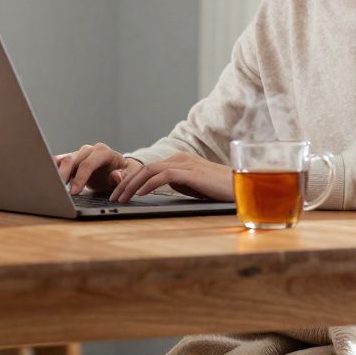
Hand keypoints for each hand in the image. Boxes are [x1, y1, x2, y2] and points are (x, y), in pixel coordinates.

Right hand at [54, 143, 136, 194]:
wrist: (119, 170)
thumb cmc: (123, 174)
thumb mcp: (128, 176)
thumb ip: (123, 176)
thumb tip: (116, 176)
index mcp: (103, 152)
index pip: (88, 164)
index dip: (80, 178)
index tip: (75, 192)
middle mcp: (89, 150)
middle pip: (71, 159)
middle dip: (63, 176)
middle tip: (58, 191)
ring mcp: (78, 154)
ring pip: (62, 160)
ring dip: (55, 173)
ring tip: (51, 186)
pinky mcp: (71, 161)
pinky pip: (58, 163)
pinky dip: (52, 171)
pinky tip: (49, 181)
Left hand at [109, 151, 233, 202]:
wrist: (242, 187)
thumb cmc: (219, 190)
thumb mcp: (192, 186)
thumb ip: (176, 183)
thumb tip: (158, 189)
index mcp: (179, 161)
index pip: (149, 168)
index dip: (131, 180)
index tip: (120, 193)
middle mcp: (180, 158)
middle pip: (145, 168)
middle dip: (126, 182)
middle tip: (114, 197)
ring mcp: (185, 164)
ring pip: (150, 170)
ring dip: (133, 184)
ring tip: (122, 197)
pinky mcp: (191, 172)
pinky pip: (164, 175)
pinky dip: (149, 184)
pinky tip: (141, 194)